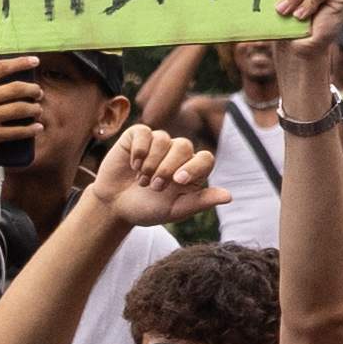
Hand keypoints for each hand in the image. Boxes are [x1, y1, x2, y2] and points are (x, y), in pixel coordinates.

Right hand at [84, 122, 222, 230]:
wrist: (113, 206)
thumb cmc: (146, 208)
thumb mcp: (174, 210)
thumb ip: (200, 201)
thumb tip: (229, 197)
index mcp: (192, 169)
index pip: (205, 158)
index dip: (194, 166)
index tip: (178, 180)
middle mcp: (177, 153)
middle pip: (184, 146)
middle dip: (167, 167)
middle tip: (154, 187)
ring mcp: (158, 143)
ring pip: (163, 139)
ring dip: (150, 163)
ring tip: (141, 181)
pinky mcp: (137, 137)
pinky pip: (144, 133)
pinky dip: (139, 149)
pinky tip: (133, 165)